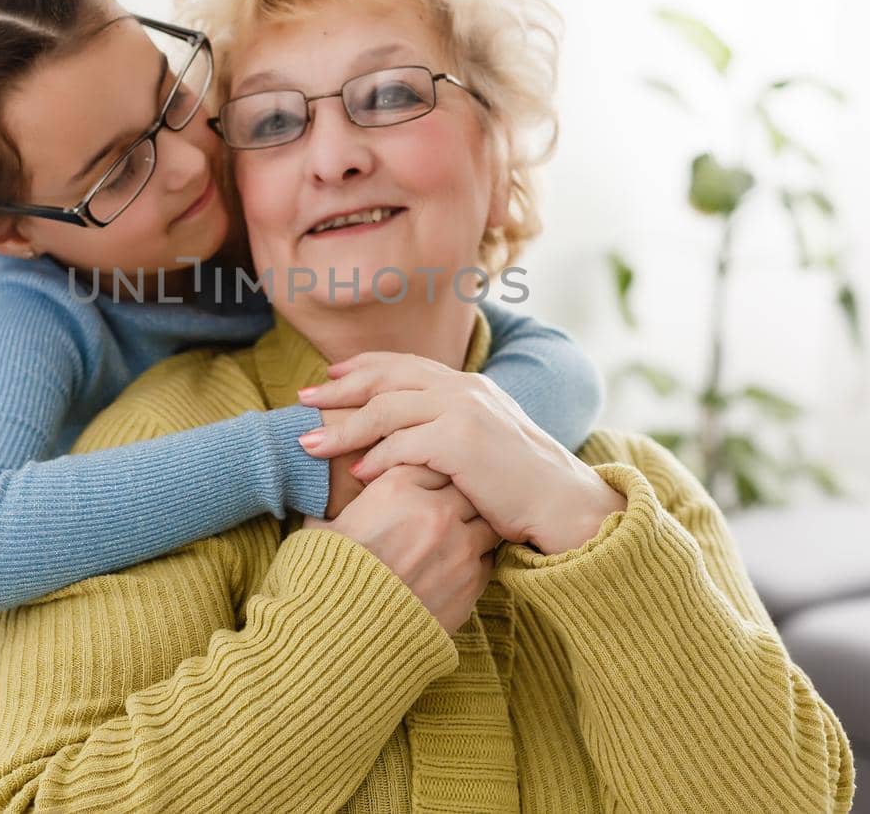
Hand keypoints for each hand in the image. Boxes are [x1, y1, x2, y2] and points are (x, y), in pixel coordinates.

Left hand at [299, 352, 625, 555]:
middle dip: (339, 388)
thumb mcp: (484, 445)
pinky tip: (357, 474)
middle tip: (303, 401)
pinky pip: (404, 445)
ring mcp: (465, 410)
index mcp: (468, 385)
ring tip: (310, 446)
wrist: (566, 505)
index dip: (363, 367)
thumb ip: (449, 430)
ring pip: (386, 410)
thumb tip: (406, 438)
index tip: (330, 375)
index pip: (404, 364)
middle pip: (386, 378)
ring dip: (343, 428)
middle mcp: (465, 388)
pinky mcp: (463, 440)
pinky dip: (376, 458)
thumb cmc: (521, 487)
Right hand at [303, 465, 497, 631]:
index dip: (427, 468)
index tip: (422, 482)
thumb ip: (336, 503)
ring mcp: (458, 546)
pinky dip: (475, 558)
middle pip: (465, 482)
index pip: (429, 456)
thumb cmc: (323, 582)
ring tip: (452, 538)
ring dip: (472, 524)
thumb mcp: (320, 530)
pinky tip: (453, 568)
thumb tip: (324, 493)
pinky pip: (487, 557)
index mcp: (394, 488)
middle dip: (457, 491)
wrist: (341, 642)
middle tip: (442, 507)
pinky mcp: (471, 582)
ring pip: (485, 518)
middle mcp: (433, 511)